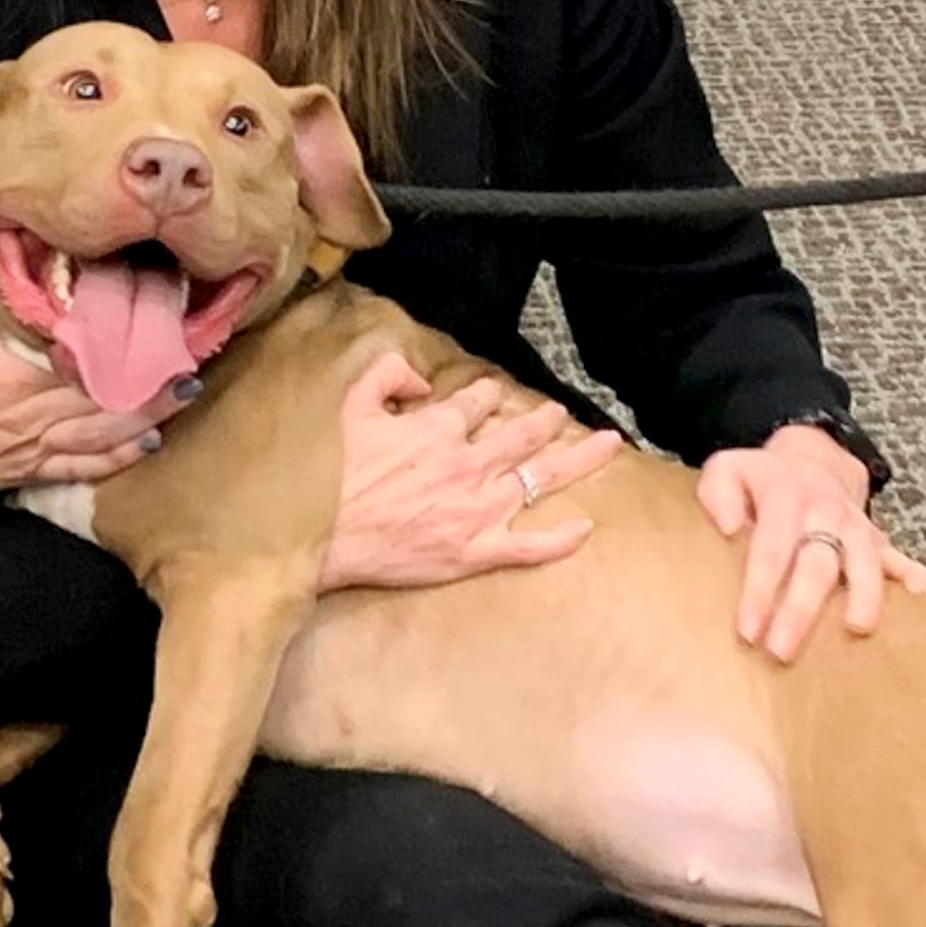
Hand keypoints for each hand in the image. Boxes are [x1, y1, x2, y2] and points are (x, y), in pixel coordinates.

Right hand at [0, 213, 162, 496]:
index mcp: (9, 379)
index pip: (76, 369)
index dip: (117, 359)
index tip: (152, 339)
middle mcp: (30, 417)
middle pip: (102, 405)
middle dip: (148, 389)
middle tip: (188, 368)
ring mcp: (31, 448)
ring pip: (100, 438)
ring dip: (144, 419)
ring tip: (181, 400)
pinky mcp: (27, 470)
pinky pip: (80, 468)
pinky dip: (115, 458)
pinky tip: (146, 444)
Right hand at [314, 348, 620, 593]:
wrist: (318, 537)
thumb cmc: (330, 474)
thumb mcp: (348, 404)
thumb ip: (387, 375)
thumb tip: (421, 379)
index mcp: (438, 428)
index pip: (478, 402)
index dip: (485, 394)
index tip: (488, 394)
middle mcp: (468, 465)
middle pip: (524, 434)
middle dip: (547, 420)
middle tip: (563, 413)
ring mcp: (476, 511)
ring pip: (541, 480)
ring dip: (578, 460)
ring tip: (607, 445)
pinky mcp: (473, 552)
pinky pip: (530, 547)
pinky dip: (560, 539)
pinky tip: (585, 528)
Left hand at [696, 423, 925, 662]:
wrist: (811, 461)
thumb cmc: (760, 479)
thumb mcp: (728, 468)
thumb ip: (717, 491)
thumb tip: (727, 527)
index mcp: (785, 499)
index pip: (771, 549)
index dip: (759, 591)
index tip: (748, 630)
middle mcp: (824, 512)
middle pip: (817, 564)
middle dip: (801, 611)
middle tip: (782, 651)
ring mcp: (854, 525)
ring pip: (864, 560)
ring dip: (863, 595)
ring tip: (858, 630)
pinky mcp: (875, 537)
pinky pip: (897, 554)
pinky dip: (909, 573)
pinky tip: (918, 594)